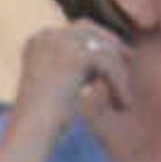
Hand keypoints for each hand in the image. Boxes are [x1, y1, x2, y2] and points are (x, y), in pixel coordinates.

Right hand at [13, 20, 133, 128]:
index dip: (100, 42)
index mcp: (38, 40)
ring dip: (119, 74)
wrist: (30, 131)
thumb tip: (105, 60)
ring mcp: (60, 42)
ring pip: (104, 50)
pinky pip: (108, 64)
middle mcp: (47, 36)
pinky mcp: (75, 55)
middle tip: (130, 61)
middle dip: (113, 45)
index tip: (117, 58)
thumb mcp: (58, 85)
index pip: (78, 30)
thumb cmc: (43, 119)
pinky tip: (121, 105)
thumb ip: (76, 68)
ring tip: (123, 101)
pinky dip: (119, 85)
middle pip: (91, 30)